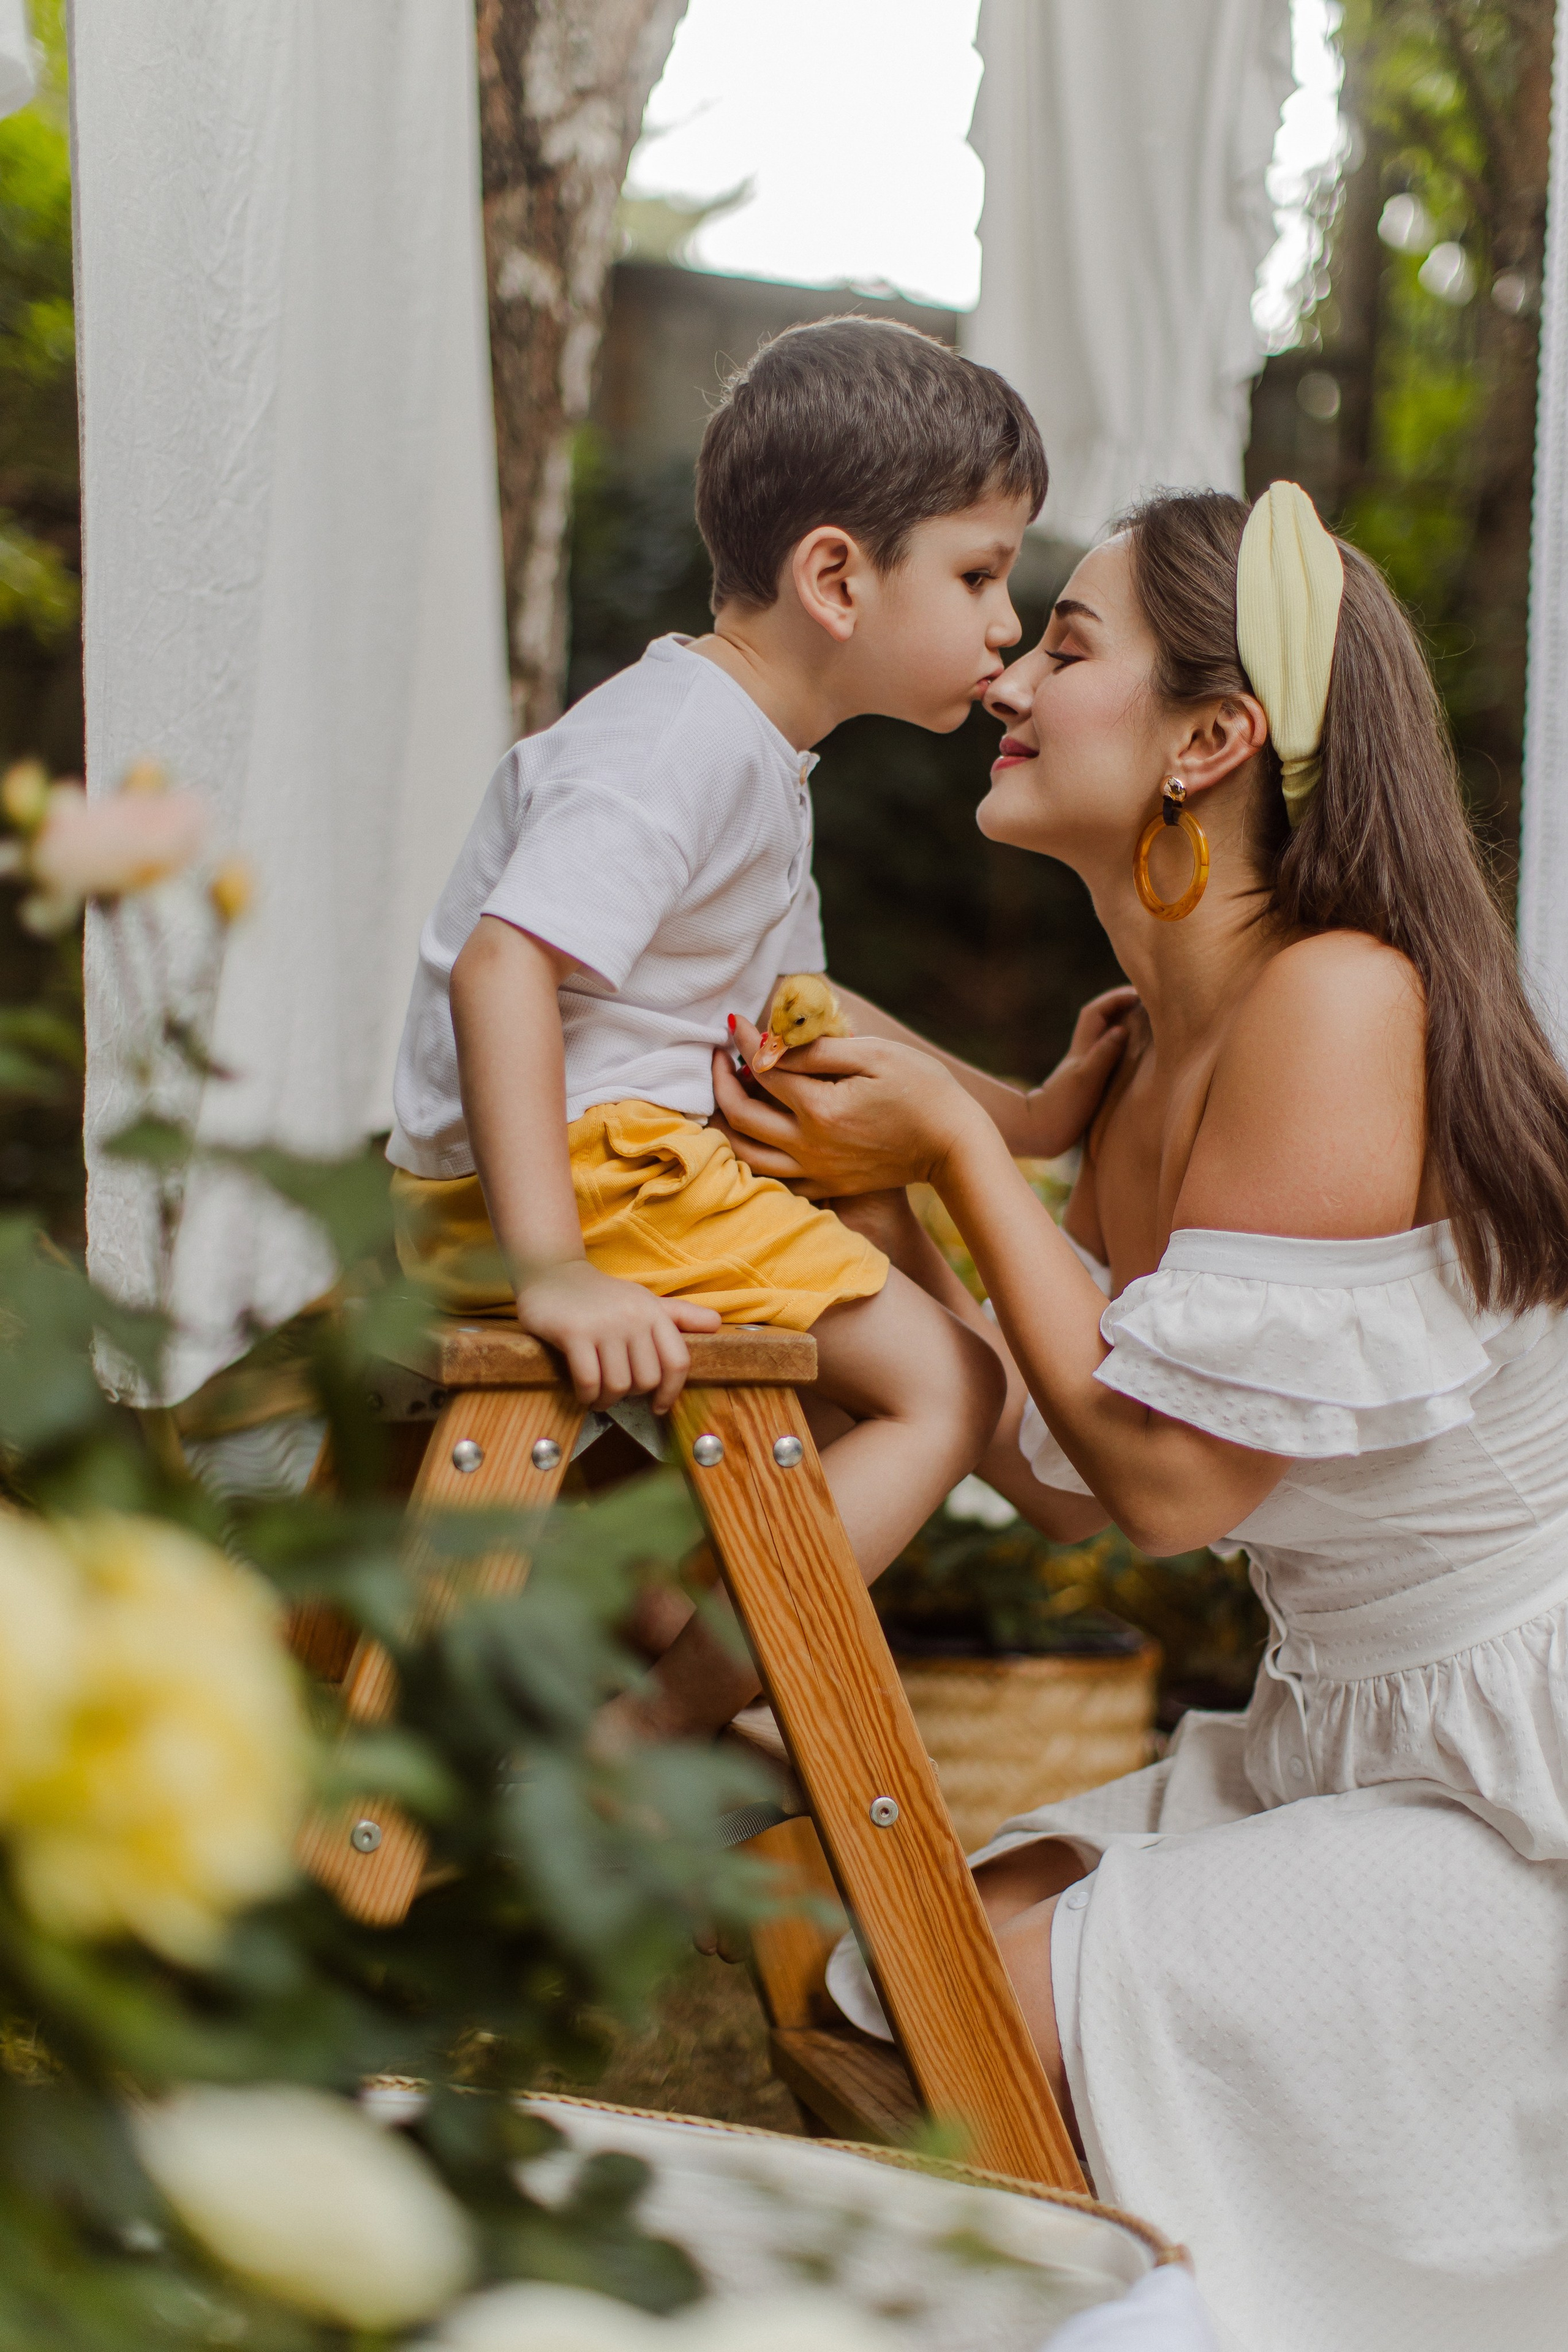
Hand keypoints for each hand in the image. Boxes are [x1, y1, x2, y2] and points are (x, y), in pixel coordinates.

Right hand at [514, 1259, 720, 1411]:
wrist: (552, 1274)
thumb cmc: (603, 1295)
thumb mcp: (644, 1301)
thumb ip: (679, 1315)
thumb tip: (717, 1323)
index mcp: (654, 1312)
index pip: (677, 1362)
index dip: (671, 1391)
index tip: (659, 1406)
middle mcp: (633, 1318)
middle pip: (646, 1380)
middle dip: (631, 1395)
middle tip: (617, 1391)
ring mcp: (604, 1325)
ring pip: (618, 1385)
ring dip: (607, 1400)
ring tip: (599, 1396)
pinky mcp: (574, 1333)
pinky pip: (589, 1381)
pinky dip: (587, 1396)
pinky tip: (584, 1393)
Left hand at [711, 1016, 980, 1197]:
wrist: (954, 1144)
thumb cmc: (922, 1089)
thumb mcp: (873, 1054)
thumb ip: (817, 1049)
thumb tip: (770, 1040)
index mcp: (821, 1109)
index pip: (763, 1070)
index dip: (743, 1042)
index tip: (734, 1023)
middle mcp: (810, 1146)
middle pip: (739, 1116)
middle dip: (720, 1081)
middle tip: (721, 1057)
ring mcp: (817, 1172)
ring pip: (745, 1154)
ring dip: (726, 1123)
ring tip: (729, 1094)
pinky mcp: (827, 1187)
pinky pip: (772, 1178)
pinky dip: (751, 1155)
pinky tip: (754, 1132)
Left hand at [1027, 986, 1138, 1155]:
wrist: (1040, 1132)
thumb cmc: (1062, 1108)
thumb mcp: (1086, 1079)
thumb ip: (1104, 1054)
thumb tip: (1121, 1030)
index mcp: (1081, 1049)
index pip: (1095, 1012)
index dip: (1114, 999)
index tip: (1138, 993)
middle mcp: (1082, 1053)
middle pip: (1099, 1018)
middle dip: (1119, 1005)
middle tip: (1145, 999)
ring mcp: (1084, 1067)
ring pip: (1103, 1035)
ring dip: (1120, 1022)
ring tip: (1145, 1018)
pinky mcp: (1087, 1081)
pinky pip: (1107, 1053)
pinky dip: (1119, 1044)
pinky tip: (1133, 1050)